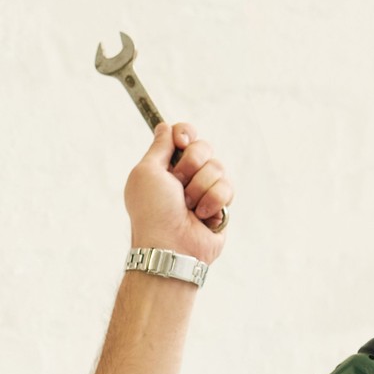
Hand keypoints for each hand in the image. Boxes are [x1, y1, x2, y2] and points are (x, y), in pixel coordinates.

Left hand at [124, 121, 232, 262]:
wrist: (170, 246)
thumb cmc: (152, 212)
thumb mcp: (146, 172)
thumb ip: (159, 147)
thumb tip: (164, 126)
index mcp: (165, 167)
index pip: (184, 135)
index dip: (186, 133)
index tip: (181, 141)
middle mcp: (185, 176)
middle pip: (204, 147)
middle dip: (192, 164)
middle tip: (179, 184)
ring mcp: (204, 190)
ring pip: (218, 167)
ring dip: (201, 187)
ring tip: (188, 207)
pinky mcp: (220, 205)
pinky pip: (228, 187)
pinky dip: (213, 201)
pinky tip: (202, 217)